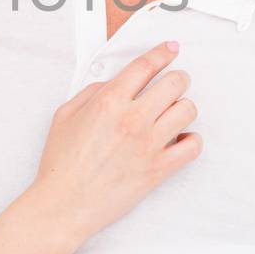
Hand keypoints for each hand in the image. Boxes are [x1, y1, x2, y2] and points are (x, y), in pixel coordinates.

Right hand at [29, 41, 200, 241]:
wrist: (65, 203)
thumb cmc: (62, 164)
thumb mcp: (65, 115)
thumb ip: (92, 93)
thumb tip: (115, 83)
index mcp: (108, 103)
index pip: (145, 67)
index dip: (162, 53)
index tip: (171, 49)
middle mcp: (132, 119)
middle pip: (175, 83)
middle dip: (177, 79)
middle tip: (173, 84)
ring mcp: (149, 144)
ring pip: (187, 110)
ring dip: (183, 108)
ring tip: (172, 114)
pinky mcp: (159, 169)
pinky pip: (193, 146)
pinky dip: (191, 139)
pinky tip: (178, 139)